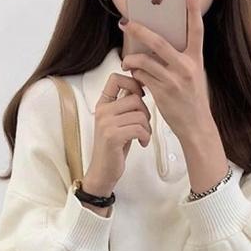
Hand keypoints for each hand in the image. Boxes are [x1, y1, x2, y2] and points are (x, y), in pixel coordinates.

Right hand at [82, 72, 151, 198]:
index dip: (133, 82)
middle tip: (144, 126)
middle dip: (146, 113)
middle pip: (135, 98)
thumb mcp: (118, 123)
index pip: (116, 78)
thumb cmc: (114, 148)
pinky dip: (145, 137)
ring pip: (140, 114)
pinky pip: (139, 128)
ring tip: (143, 137)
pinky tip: (142, 143)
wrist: (103, 172)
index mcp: (103, 104)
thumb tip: (142, 87)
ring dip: (147, 128)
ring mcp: (106, 123)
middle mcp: (102, 111)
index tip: (141, 94)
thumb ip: (126, 106)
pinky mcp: (113, 136)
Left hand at [119, 0, 214, 143]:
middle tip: (126, 23)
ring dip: (130, 59)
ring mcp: (173, 80)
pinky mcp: (162, 93)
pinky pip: (142, 77)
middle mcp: (186, 68)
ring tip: (125, 61)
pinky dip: (135, 74)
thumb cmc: (192, 102)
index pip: (196, 31)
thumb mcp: (193, 77)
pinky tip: (133, 75)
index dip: (192, 10)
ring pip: (145, 61)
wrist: (196, 127)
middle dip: (139, 30)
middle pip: (158, 42)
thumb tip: (157, 48)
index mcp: (196, 60)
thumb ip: (180, 61)